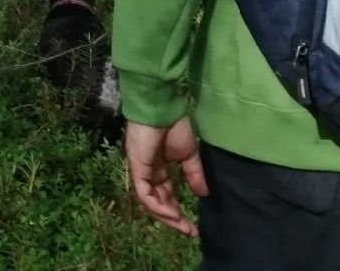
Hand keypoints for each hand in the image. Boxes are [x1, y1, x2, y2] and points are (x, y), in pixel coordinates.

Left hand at [125, 118, 208, 237]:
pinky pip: (144, 193)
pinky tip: (172, 213)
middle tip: (190, 231)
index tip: (193, 226)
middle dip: (173, 218)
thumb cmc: (174, 126)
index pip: (166, 194)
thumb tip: (203, 194)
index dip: (178, 210)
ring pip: (149, 201)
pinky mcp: (137, 166)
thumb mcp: (188, 155)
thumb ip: (193, 174)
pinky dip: (157, 205)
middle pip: (157, 201)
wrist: (162, 107)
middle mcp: (148, 171)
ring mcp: (141, 169)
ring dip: (166, 216)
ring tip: (183, 226)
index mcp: (159, 167)